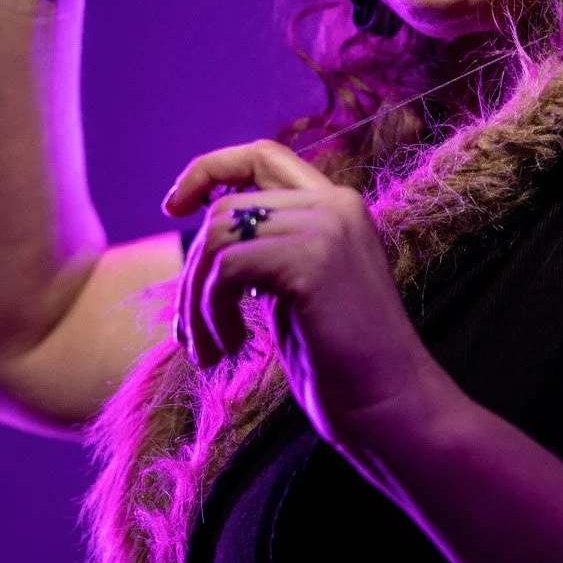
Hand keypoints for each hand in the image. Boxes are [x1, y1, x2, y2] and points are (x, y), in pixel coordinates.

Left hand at [164, 140, 454, 453]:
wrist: (390, 407)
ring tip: (209, 350)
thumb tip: (201, 234)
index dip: (208, 170)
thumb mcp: (296, 292)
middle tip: (190, 334)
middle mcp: (337, 204)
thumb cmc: (342, 365)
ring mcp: (328, 227)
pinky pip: (227, 268)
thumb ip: (266, 251)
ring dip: (197, 300)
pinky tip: (232, 347)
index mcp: (337, 207)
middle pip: (226, 208)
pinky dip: (212, 312)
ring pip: (219, 237)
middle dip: (192, 273)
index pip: (262, 156)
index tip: (172, 207)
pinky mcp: (313, 260)